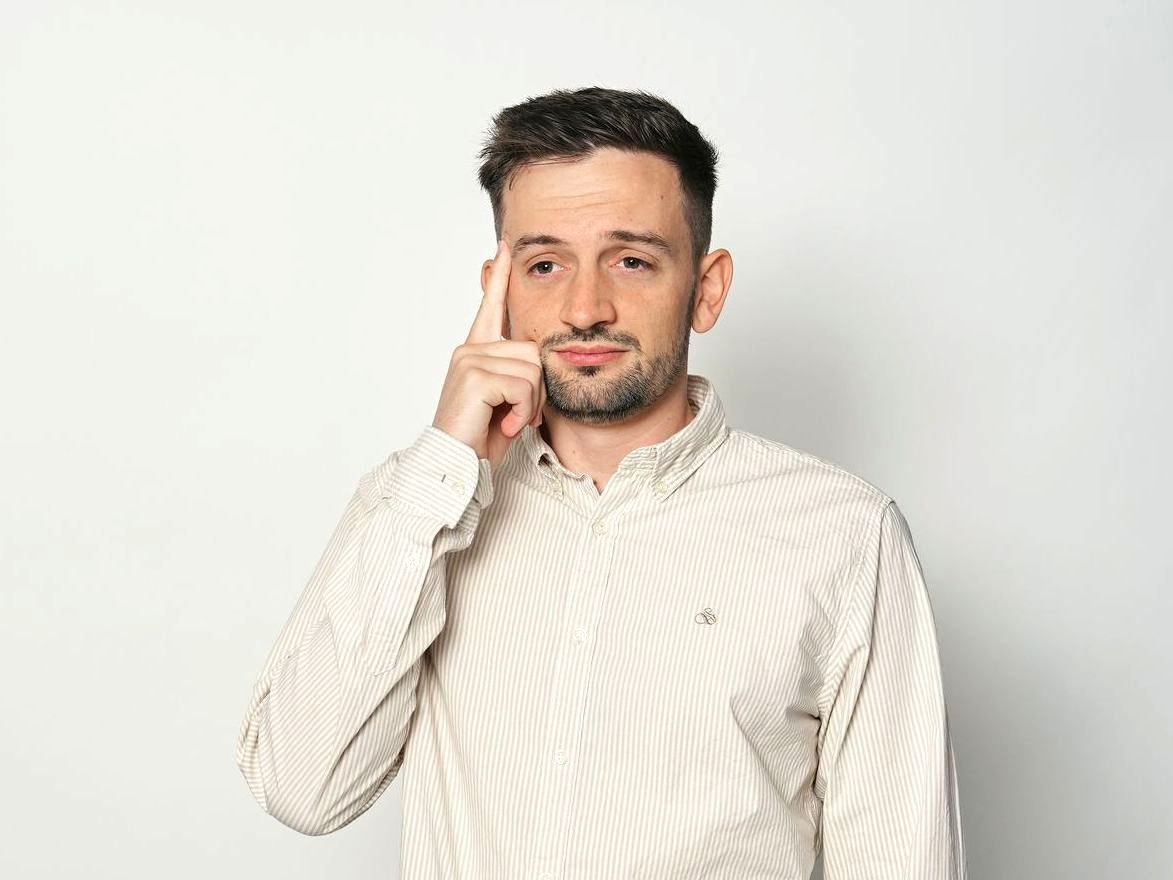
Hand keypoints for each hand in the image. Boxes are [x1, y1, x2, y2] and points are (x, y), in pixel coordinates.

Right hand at [431, 238, 545, 469]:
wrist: (456, 466)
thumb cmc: (480, 439)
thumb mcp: (507, 402)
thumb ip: (518, 376)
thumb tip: (540, 360)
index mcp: (476, 352)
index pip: (491, 307)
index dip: (500, 279)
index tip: (503, 248)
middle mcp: (469, 349)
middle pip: (533, 350)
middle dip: (537, 389)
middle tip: (518, 416)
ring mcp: (469, 360)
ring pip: (533, 369)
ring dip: (531, 404)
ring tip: (508, 422)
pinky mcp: (474, 376)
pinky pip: (524, 386)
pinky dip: (523, 412)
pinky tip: (504, 426)